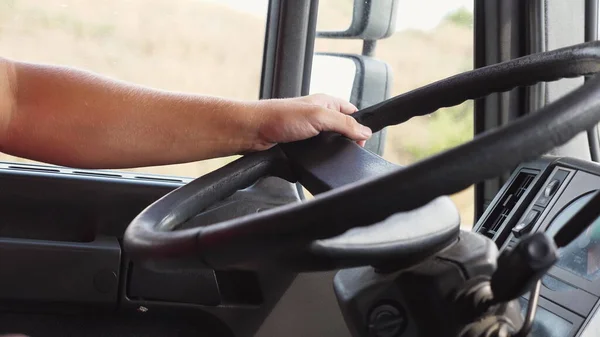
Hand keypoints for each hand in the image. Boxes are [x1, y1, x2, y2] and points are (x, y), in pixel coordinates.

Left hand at [251, 94, 371, 150]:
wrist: (253, 131)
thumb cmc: (278, 117)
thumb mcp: (318, 117)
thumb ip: (343, 123)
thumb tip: (364, 131)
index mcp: (326, 102)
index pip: (352, 113)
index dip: (360, 125)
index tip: (362, 139)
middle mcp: (318, 115)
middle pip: (342, 130)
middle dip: (345, 140)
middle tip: (345, 150)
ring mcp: (308, 130)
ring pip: (329, 143)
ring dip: (329, 151)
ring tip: (327, 154)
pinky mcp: (299, 143)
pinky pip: (316, 152)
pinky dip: (317, 157)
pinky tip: (315, 160)